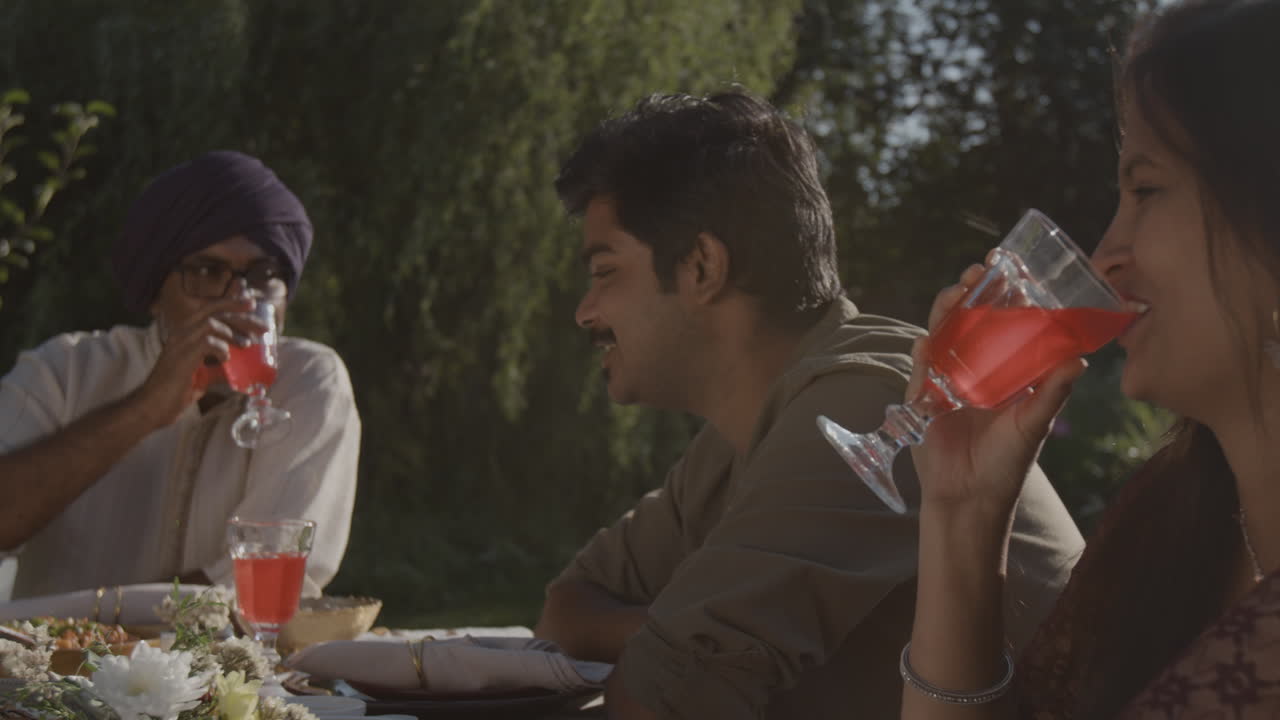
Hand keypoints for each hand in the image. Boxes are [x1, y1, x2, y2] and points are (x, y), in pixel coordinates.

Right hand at [132, 295, 267, 428]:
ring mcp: (180, 343)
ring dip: (233, 332)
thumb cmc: (175, 391)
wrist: (153, 406)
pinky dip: (221, 348)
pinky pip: (207, 343)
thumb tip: (239, 369)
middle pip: (214, 313)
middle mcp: (181, 333)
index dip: (231, 303)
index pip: (209, 309)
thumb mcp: (203, 376)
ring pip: (211, 324)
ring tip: (247, 344)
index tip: (252, 303)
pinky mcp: (182, 356)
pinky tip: (227, 358)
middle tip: (263, 326)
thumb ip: (218, 369)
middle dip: (241, 316)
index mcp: (185, 333)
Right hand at [907, 263, 1086, 515]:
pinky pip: (921, 364)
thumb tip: (1079, 361)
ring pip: (943, 332)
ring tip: (956, 293)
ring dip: (946, 309)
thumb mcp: (1034, 425)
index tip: (1013, 268)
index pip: (1005, 321)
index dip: (1006, 294)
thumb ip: (1051, 393)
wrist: (969, 497)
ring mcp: (946, 378)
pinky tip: (928, 340)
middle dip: (972, 292)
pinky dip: (924, 349)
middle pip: (969, 318)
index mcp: (1005, 370)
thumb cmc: (1007, 464)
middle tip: (980, 272)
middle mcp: (975, 368)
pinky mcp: (922, 394)